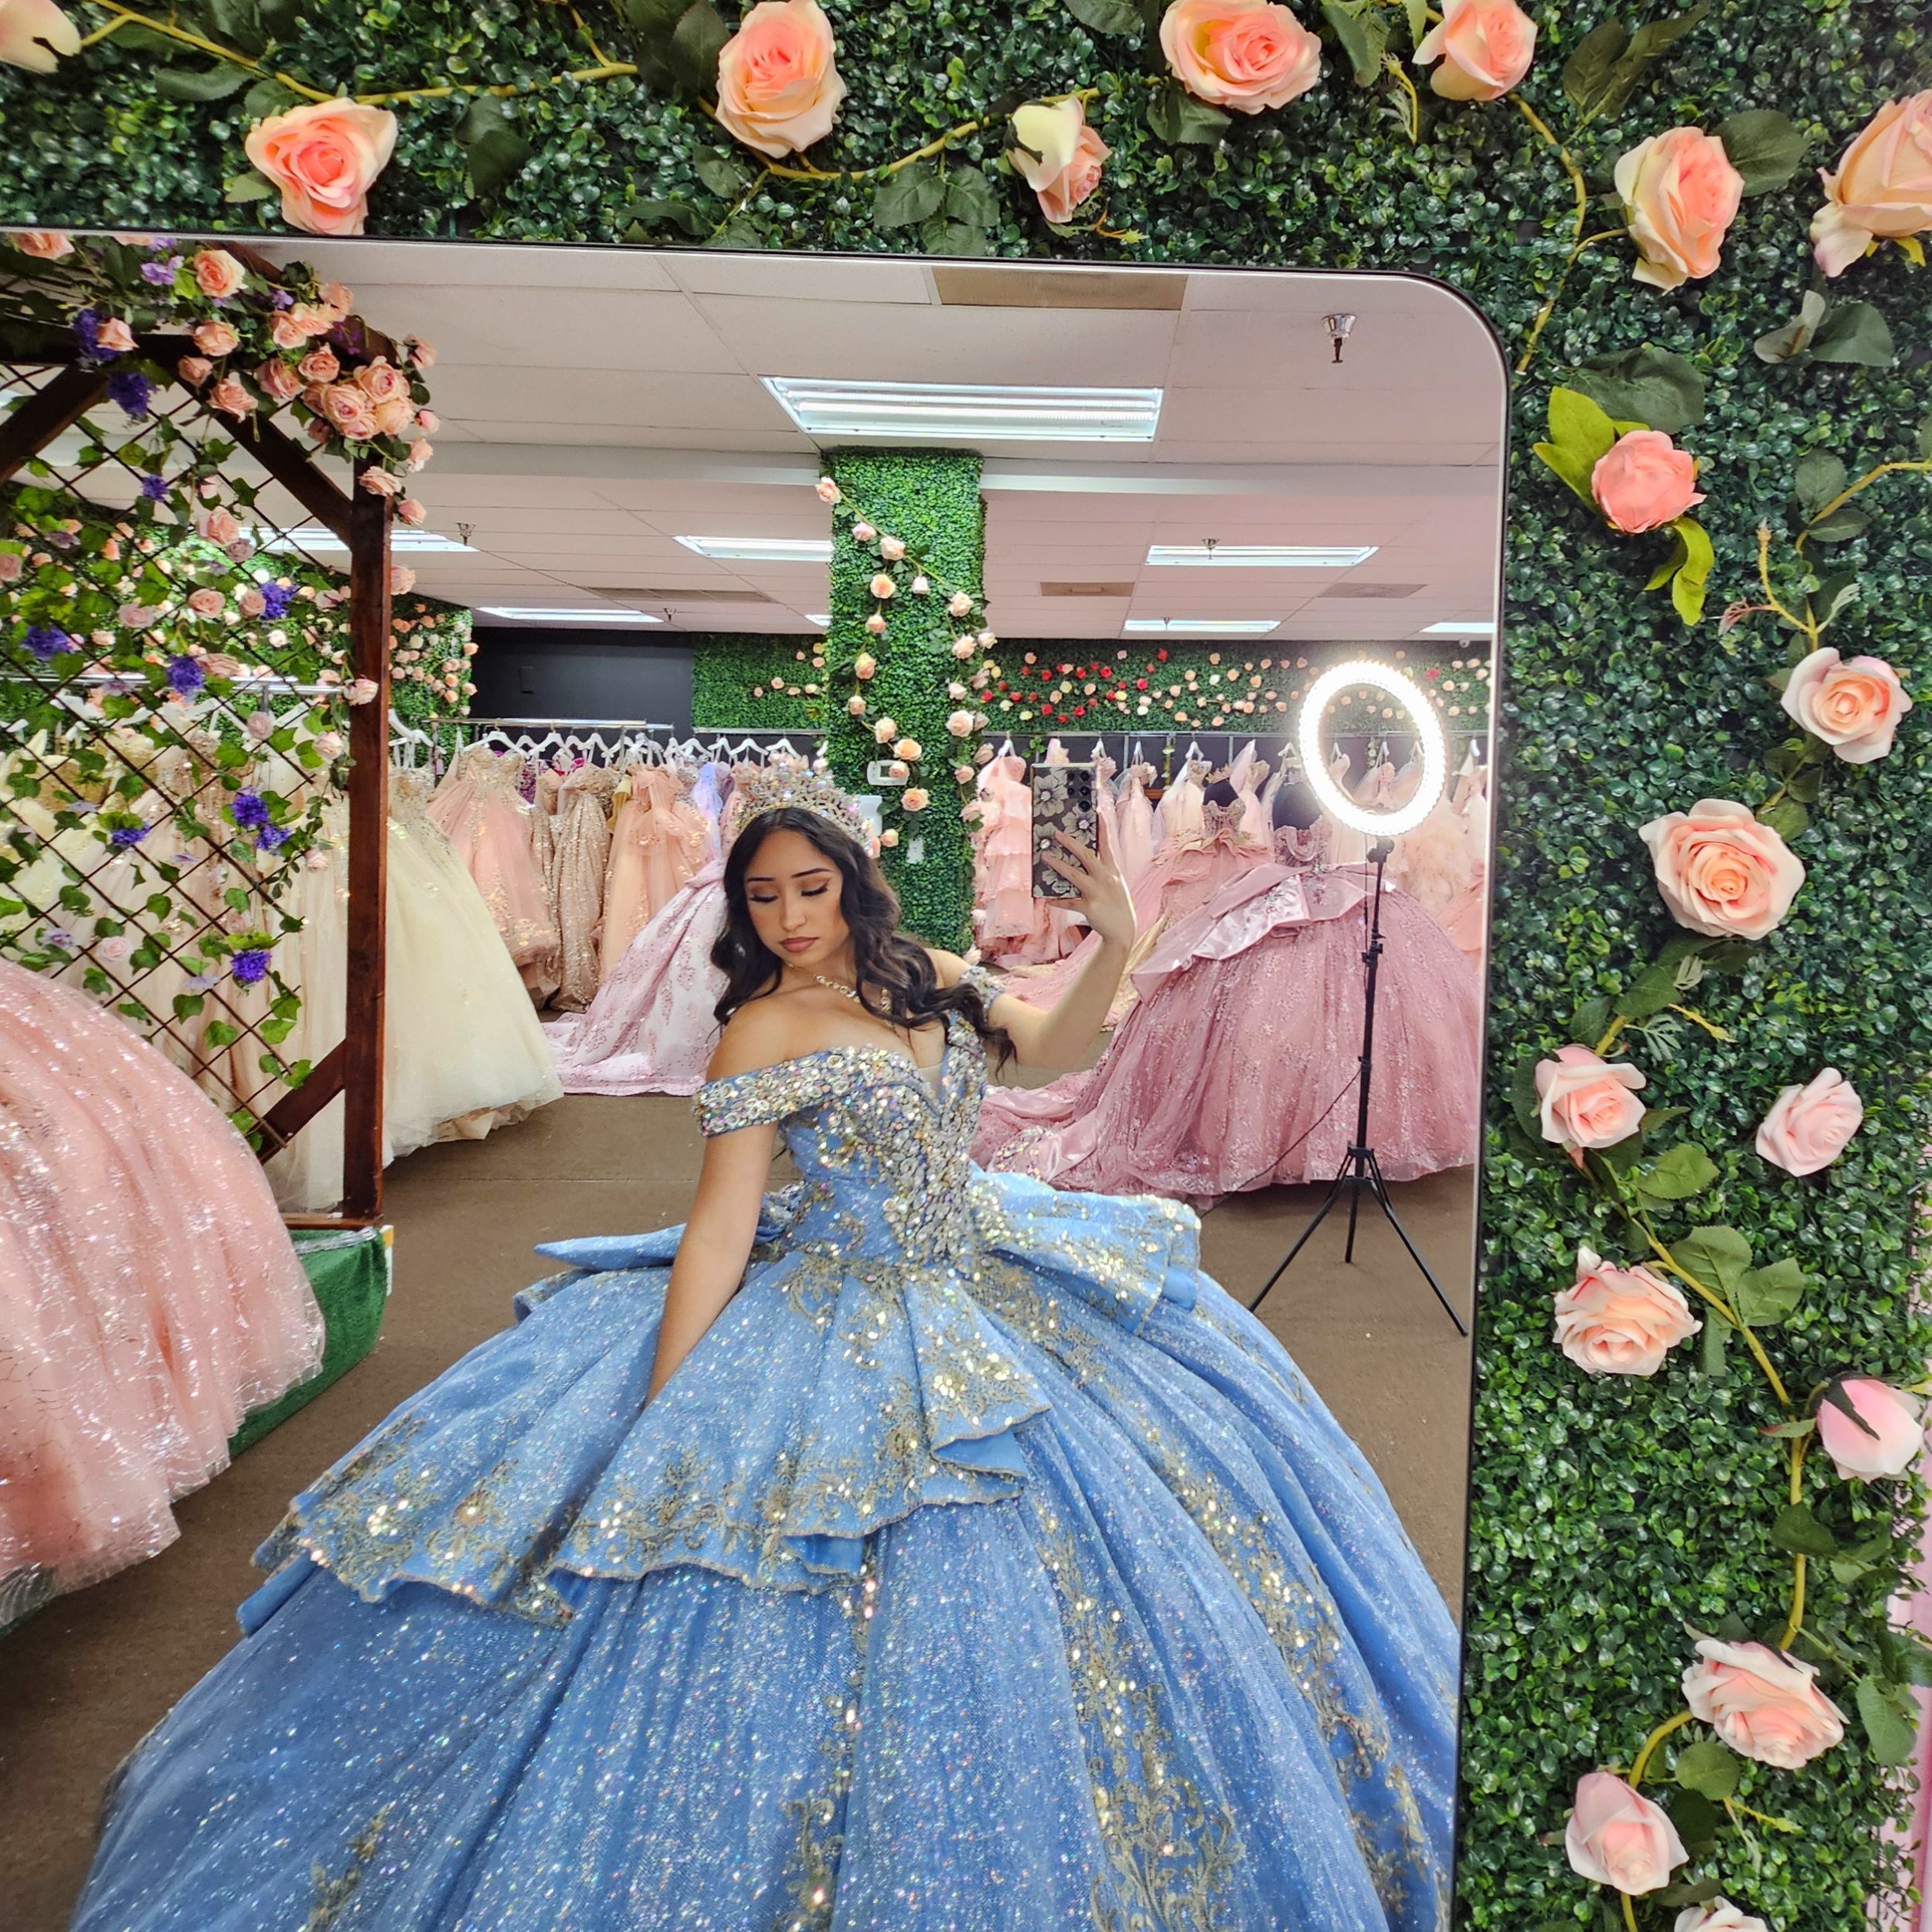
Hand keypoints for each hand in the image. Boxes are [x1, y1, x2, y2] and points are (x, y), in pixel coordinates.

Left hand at [1039, 812, 1134, 949]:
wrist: (1123, 931)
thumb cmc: (1118, 905)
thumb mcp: (1115, 885)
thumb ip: (1103, 872)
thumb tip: (1085, 860)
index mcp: (1113, 871)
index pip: (1107, 845)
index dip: (1102, 828)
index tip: (1097, 812)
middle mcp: (1106, 879)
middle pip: (1087, 855)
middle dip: (1071, 843)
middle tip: (1057, 833)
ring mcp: (1097, 892)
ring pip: (1074, 875)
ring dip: (1058, 865)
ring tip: (1045, 856)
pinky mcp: (1089, 907)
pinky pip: (1068, 902)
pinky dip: (1057, 900)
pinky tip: (1046, 898)